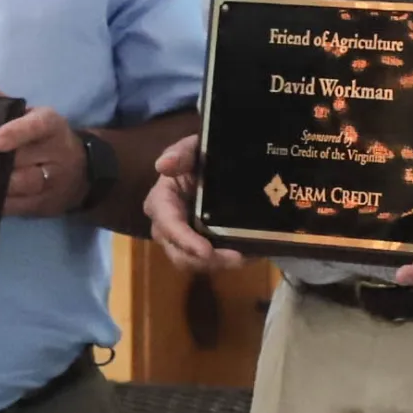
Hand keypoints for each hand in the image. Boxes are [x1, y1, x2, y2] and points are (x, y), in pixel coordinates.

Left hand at [0, 83, 86, 216]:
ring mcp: (53, 182)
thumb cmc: (45, 139)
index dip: (17, 132)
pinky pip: (17, 206)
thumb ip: (3, 103)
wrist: (80, 172)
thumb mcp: (31, 117)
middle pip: (23, 159)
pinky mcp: (44, 205)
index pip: (39, 125)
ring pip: (21, 185)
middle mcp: (56, 153)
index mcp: (52, 126)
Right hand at [143, 134, 245, 274]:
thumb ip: (180, 153)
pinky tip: (250, 254)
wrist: (217, 163)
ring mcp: (184, 239)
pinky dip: (229, 260)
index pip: (168, 226)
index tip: (206, 252)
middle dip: (207, 261)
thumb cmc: (200, 155)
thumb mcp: (193, 148)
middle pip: (180, 254)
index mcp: (161, 202)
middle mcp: (167, 227)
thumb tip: (162, 165)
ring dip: (221, 264)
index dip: (185, 241)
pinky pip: (212, 262)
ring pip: (196, 263)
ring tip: (247, 256)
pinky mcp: (200, 245)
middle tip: (237, 258)